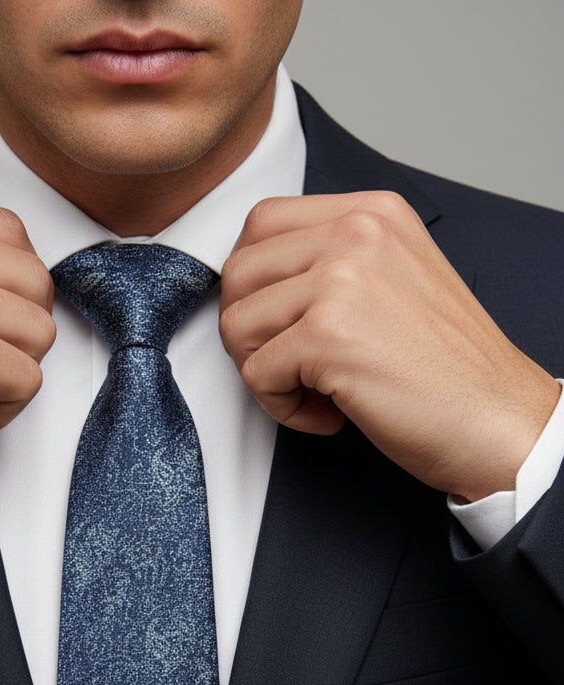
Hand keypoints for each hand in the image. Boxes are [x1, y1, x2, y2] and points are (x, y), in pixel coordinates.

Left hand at [219, 192, 560, 499]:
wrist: (498, 422)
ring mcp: (340, 279)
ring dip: (264, 372)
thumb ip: (334, 265)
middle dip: (250, 332)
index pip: (263, 223)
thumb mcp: (396, 282)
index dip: (255, 285)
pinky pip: (255, 373)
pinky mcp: (327, 334)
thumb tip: (259, 286)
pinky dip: (282, 407)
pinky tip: (330, 413)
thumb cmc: (449, 371)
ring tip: (315, 392)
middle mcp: (357, 232)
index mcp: (372, 213)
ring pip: (237, 322)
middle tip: (291, 367)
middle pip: (239, 271)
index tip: (281, 325)